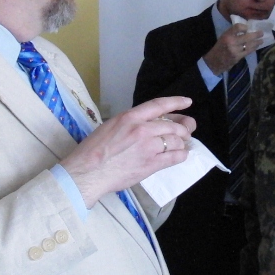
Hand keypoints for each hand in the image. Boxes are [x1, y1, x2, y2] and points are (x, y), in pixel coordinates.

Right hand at [60, 96, 194, 206]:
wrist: (87, 172)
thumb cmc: (93, 150)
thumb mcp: (110, 126)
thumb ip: (130, 123)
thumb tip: (147, 124)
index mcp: (130, 117)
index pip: (159, 105)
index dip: (176, 102)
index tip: (187, 102)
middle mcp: (142, 129)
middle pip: (173, 126)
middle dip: (184, 128)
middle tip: (187, 131)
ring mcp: (148, 147)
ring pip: (176, 141)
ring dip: (182, 143)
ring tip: (182, 145)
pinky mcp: (151, 164)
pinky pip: (175, 157)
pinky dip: (182, 155)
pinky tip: (181, 155)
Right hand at [202, 24, 264, 74]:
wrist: (214, 62)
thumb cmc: (219, 48)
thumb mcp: (223, 37)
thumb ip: (233, 33)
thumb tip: (246, 29)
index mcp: (227, 35)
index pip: (237, 27)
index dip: (244, 26)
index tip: (248, 27)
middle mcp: (231, 42)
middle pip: (247, 36)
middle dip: (256, 35)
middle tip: (261, 33)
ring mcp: (235, 50)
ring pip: (249, 45)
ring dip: (257, 42)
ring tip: (261, 40)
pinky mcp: (238, 57)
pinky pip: (248, 51)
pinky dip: (253, 48)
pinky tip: (256, 46)